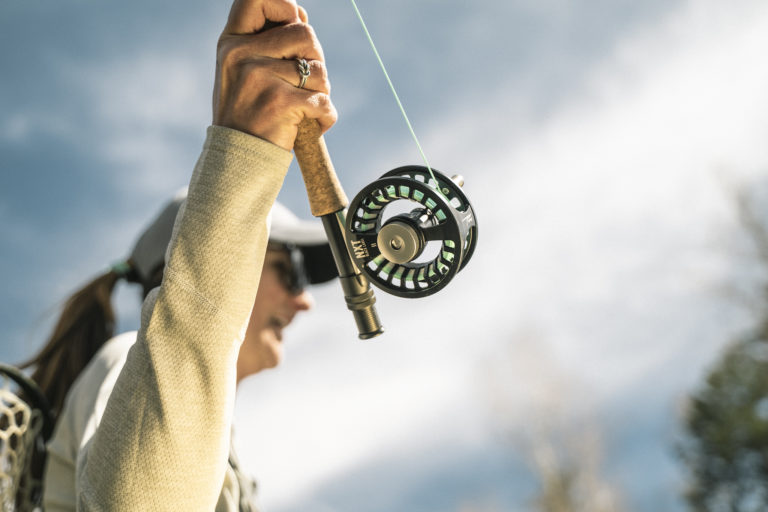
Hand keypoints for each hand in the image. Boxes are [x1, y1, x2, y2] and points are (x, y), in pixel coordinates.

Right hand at [213, 0, 336, 149]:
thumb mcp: (243, 73)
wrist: (236, 164)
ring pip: (319, 69)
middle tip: (305, 83)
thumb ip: (267, 44)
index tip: (293, 27)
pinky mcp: (280, 103)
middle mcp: (241, 55)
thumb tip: (301, 15)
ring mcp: (259, 78)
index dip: (286, 7)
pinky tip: (310, 127)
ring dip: (322, 91)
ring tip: (304, 108)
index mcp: (231, 43)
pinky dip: (325, 117)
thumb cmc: (248, 118)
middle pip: (305, 33)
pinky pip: (323, 100)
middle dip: (315, 59)